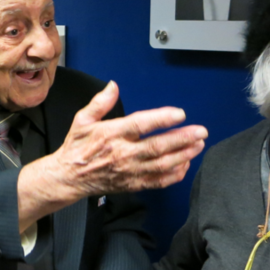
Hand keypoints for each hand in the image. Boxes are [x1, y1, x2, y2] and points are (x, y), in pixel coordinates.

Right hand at [51, 81, 206, 197]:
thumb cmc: (77, 147)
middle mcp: (123, 153)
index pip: (140, 125)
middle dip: (182, 138)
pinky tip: (185, 164)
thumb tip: (113, 85)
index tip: (179, 113)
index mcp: (111, 134)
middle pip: (157, 147)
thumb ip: (100, 102)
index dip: (161, 119)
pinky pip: (158, 181)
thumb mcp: (82, 120)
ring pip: (162, 165)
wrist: (69, 177)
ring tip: (198, 145)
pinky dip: (174, 175)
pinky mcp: (133, 184)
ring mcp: (130, 171)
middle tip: (200, 131)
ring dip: (183, 155)